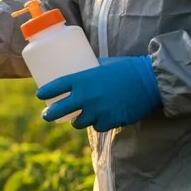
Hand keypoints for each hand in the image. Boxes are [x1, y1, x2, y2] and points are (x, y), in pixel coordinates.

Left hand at [37, 56, 161, 130]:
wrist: (151, 81)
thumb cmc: (128, 68)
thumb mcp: (104, 64)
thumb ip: (90, 69)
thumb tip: (80, 68)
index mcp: (82, 79)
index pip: (56, 87)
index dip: (45, 92)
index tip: (40, 95)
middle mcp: (86, 96)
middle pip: (59, 109)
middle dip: (50, 114)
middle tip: (46, 115)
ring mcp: (97, 110)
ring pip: (77, 122)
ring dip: (75, 121)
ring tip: (74, 118)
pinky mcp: (110, 121)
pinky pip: (97, 126)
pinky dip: (95, 124)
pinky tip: (96, 120)